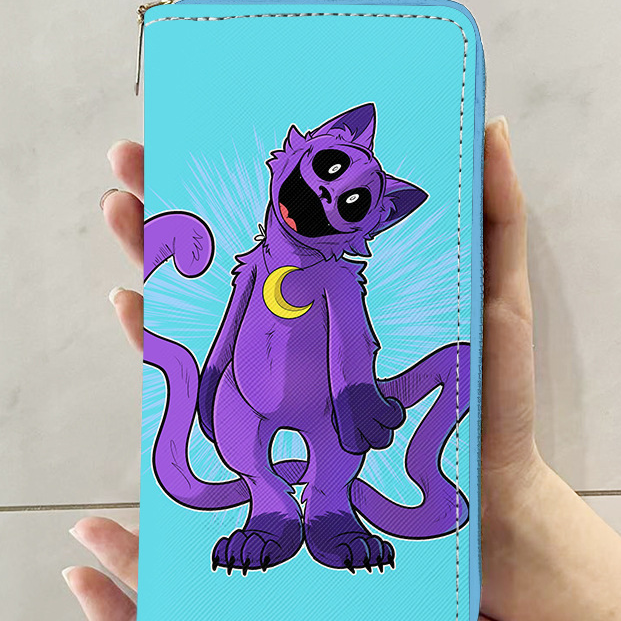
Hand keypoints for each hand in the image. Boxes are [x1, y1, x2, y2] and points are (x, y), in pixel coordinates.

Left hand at [63, 516, 583, 620]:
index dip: (119, 619)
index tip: (78, 571)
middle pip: (199, 599)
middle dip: (147, 561)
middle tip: (104, 513)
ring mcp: (329, 614)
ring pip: (249, 563)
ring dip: (207, 529)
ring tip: (172, 482)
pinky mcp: (369, 582)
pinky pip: (311, 544)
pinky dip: (284, 512)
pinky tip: (270, 475)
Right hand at [100, 119, 556, 620]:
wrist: (486, 499)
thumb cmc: (492, 397)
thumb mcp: (499, 296)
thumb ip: (496, 218)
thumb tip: (492, 122)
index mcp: (352, 285)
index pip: (281, 217)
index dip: (240, 176)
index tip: (198, 122)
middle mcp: (303, 319)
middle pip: (224, 250)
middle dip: (171, 200)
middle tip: (130, 158)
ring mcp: (280, 368)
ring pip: (198, 300)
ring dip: (149, 252)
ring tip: (121, 208)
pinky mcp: (267, 423)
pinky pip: (197, 376)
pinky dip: (153, 338)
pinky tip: (129, 302)